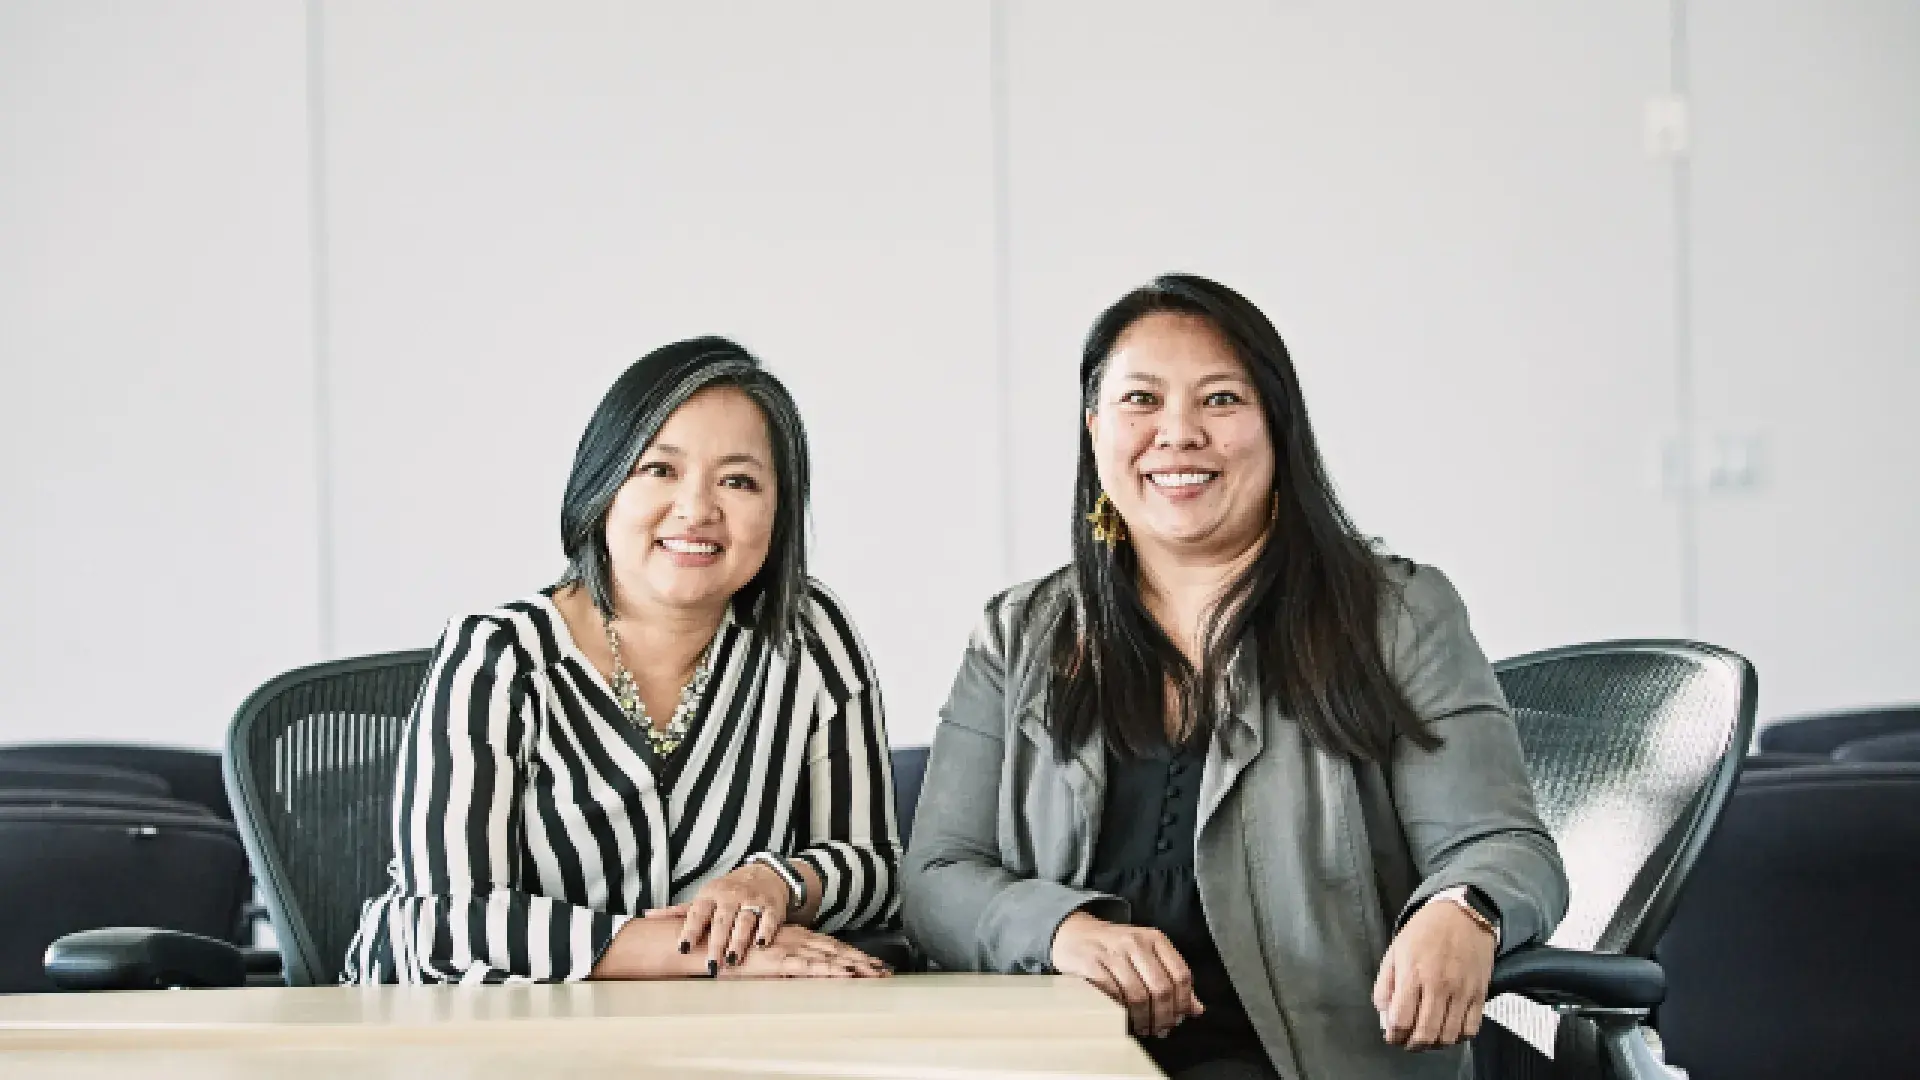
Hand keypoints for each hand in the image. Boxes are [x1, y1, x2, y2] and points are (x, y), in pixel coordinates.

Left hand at [644, 862, 793, 975]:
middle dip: (716, 944)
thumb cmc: (728, 891)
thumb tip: (646, 916)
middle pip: (722, 921)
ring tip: (732, 960)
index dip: (690, 931)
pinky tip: (760, 945)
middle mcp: (730, 896)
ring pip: (745, 921)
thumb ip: (678, 911)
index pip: (697, 913)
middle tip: (711, 966)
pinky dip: (765, 932)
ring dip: (738, 941)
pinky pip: (768, 920)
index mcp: (710, 895)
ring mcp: (752, 900)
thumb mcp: (704, 897)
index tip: (683, 948)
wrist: (765, 873)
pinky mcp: (772, 906)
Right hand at [715, 923, 890, 979]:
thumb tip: (798, 969)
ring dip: (855, 965)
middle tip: (885, 971)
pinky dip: (830, 970)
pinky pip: (810, 966)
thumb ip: (783, 959)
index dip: (854, 954)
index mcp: (797, 937)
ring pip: (830, 957)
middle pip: (838, 950)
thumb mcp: (764, 953)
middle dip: (863, 961)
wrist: (711, 942)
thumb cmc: (735, 949)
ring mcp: (791, 950)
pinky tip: (845, 974)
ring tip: (876, 973)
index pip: (832, 946)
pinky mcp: (780, 962)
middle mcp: (798, 941)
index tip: (874, 963)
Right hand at [1051, 911, 1203, 1037]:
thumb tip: (1197, 1008)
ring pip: (1138, 996)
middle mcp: (1136, 942)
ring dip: (1144, 1020)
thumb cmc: (1113, 948)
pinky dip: (1122, 1013)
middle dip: (1165, 1016)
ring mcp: (1113, 953)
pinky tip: (1124, 1020)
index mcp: (1155, 939)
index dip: (1184, 1002)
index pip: (1181, 974)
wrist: (1072, 934)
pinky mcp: (1092, 964)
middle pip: (1161, 988)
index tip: (1179, 1017)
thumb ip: (1171, 978)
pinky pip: (1113, 996)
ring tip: (1145, 1028)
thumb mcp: (1147, 955)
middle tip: (1162, 1029)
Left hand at [1373, 897, 1497, 1050]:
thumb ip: (1385, 984)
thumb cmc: (1425, 931)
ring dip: (1434, 1045)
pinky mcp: (1480, 994)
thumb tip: (1384, 1013)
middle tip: (1407, 1042)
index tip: (1392, 1035)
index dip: (1394, 1034)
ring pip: (1448, 1036)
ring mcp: (1462, 991)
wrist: (1463, 914)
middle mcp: (1438, 985)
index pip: (1401, 1019)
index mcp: (1413, 973)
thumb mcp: (1395, 950)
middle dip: (1412, 1045)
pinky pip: (1471, 1028)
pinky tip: (1448, 1031)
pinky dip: (1458, 1037)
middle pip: (1425, 1033)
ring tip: (1426, 1039)